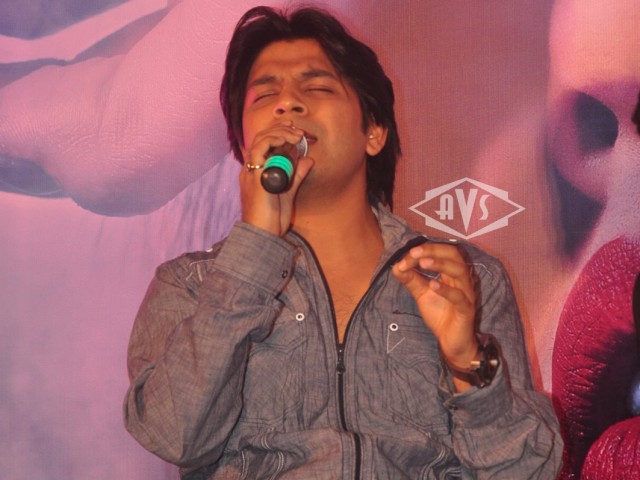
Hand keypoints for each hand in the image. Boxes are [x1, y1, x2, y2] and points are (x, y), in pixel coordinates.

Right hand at [240, 121, 313, 236]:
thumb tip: (309, 160)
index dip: (279, 134)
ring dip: (278, 133)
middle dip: (280, 130)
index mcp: (257, 173)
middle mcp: (251, 170)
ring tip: (295, 134)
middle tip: (298, 131)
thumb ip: (297, 175)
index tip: (296, 133)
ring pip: (259, 141)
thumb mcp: (288, 192)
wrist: (263, 235)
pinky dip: (272, 141)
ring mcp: (252, 172)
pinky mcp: (255, 177)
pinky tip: (285, 140)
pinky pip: (259, 151)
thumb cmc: (272, 219)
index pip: (264, 145)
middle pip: (261, 139)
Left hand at [392, 242, 477, 369]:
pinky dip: (446, 289)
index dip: (425, 250)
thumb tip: (396, 266)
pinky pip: (459, 297)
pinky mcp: (466, 310)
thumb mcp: (421, 294)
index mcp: (451, 273)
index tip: (407, 256)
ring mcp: (466, 294)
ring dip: (440, 264)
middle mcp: (461, 279)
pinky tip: (432, 285)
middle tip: (414, 253)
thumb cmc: (440, 314)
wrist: (450, 341)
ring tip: (423, 263)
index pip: (442, 252)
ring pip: (459, 272)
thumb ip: (411, 280)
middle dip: (433, 250)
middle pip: (454, 255)